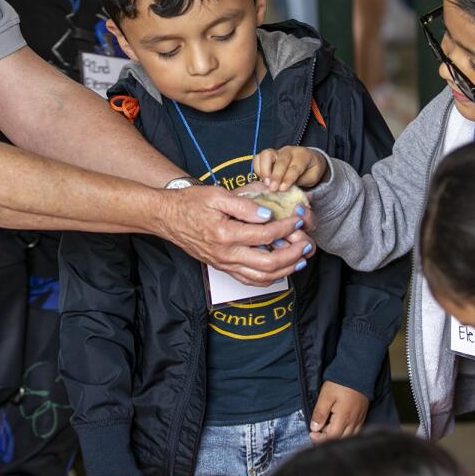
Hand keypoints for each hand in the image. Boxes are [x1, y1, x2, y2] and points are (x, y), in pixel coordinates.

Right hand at [155, 186, 315, 286]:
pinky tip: (280, 269)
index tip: (298, 218)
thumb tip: (267, 214)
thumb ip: (243, 205)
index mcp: (225, 234)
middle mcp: (225, 254)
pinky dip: (268, 278)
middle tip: (306, 243)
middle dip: (293, 254)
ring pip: (261, 277)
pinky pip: (249, 280)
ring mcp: (224, 264)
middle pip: (268, 263)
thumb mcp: (217, 195)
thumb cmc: (191, 203)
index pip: (265, 234)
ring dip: (285, 270)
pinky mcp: (222, 268)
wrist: (167, 217)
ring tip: (300, 258)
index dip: (286, 227)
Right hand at [253, 146, 328, 190]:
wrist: (310, 160)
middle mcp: (289, 151)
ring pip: (267, 154)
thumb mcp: (312, 178)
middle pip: (281, 161)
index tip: (282, 189)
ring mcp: (278, 151)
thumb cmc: (311, 171)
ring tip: (265, 183)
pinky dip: (258, 168)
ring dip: (264, 170)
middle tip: (272, 189)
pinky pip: (259, 157)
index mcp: (303, 156)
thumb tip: (287, 190)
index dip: (288, 178)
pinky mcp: (269, 155)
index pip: (294, 167)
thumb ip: (300, 182)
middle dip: (275, 176)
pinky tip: (262, 179)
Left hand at [309, 381, 368, 442]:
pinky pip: (355, 432)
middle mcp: (353, 423)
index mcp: (343, 418)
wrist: (358, 372)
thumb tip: (314, 428)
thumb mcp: (326, 395)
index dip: (319, 439)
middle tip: (317, 432)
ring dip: (336, 437)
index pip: (331, 437)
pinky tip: (339, 427)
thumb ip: (320, 413)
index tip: (311, 433)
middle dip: (326, 439)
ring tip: (327, 429)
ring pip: (348, 437)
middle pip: (340, 440)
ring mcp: (359, 420)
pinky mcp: (362, 417)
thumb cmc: (341, 383)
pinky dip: (346, 434)